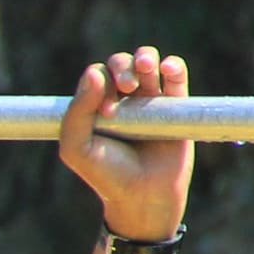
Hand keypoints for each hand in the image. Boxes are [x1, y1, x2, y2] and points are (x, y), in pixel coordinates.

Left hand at [61, 45, 192, 243]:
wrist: (142, 196)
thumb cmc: (106, 174)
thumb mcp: (77, 147)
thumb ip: (77, 112)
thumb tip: (93, 72)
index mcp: (95, 107)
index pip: (96, 76)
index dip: (100, 83)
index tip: (106, 112)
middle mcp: (122, 100)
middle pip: (120, 64)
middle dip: (122, 66)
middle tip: (126, 88)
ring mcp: (149, 101)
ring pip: (147, 63)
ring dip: (145, 57)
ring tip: (145, 68)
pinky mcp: (176, 107)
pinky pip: (176, 77)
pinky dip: (173, 66)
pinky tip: (167, 69)